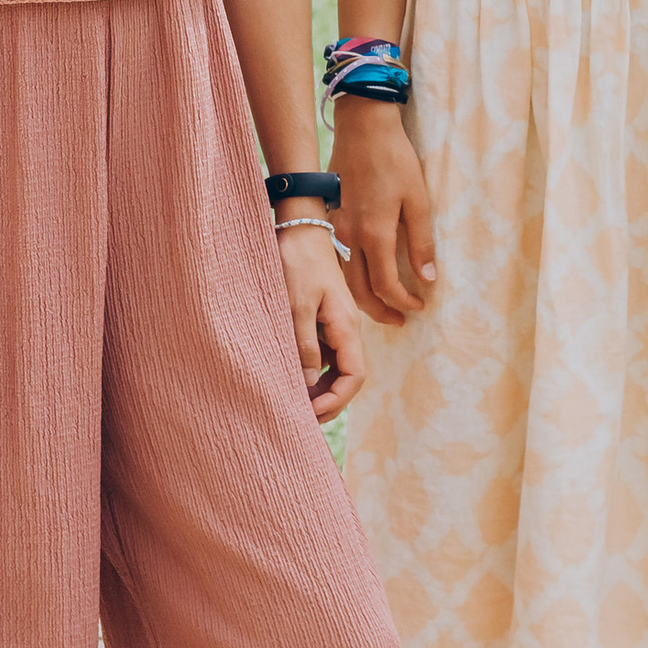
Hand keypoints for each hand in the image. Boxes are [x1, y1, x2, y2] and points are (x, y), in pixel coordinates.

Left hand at [278, 227, 368, 420]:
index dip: (336, 399)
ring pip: (335, 368)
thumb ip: (303, 343)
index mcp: (347, 326)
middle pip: (348, 377)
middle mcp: (346, 329)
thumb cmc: (298, 262)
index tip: (310, 412)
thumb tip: (308, 382)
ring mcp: (335, 325)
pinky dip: (311, 372)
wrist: (299, 229)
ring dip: (319, 389)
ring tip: (295, 403)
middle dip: (329, 402)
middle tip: (300, 418)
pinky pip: (323, 355)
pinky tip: (292, 378)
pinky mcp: (322, 320)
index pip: (355, 376)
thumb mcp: (296, 303)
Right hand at [332, 100, 434, 325]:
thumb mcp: (418, 199)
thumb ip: (421, 242)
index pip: (386, 285)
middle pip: (358, 291)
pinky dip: (349, 278)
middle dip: (380, 310)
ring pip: (343, 278)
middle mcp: (350, 236)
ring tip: (383, 306)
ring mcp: (335, 228)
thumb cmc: (394, 160)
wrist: (363, 127)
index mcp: (375, 233)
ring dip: (362, 298)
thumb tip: (428, 279)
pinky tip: (363, 278)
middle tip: (400, 319)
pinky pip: (337, 260)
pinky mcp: (330, 219)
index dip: (403, 302)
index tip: (419, 305)